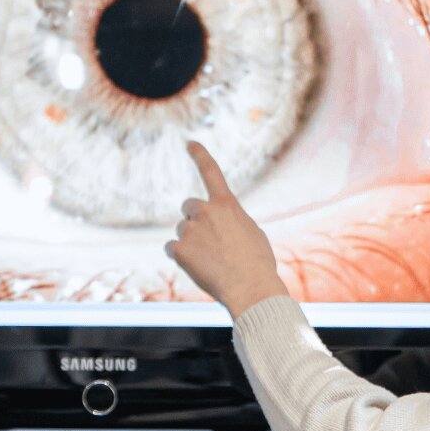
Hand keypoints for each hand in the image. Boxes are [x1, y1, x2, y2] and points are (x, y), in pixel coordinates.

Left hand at [163, 141, 289, 316]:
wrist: (250, 287)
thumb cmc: (257, 264)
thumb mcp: (252, 234)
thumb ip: (232, 222)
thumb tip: (220, 227)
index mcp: (227, 205)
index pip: (211, 172)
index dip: (200, 155)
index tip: (189, 143)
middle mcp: (205, 211)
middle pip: (189, 207)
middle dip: (194, 219)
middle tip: (208, 240)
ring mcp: (190, 230)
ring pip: (183, 231)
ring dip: (191, 242)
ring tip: (211, 261)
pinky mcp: (179, 249)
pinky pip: (171, 248)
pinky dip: (181, 257)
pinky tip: (198, 267)